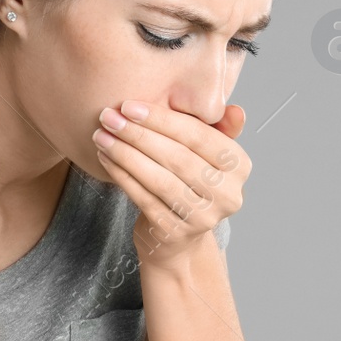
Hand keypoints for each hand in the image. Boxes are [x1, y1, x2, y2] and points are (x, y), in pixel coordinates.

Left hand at [92, 99, 248, 270]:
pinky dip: (121, 175)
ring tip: (101, 136)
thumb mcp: (206, 150)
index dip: (162, 119)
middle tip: (108, 118)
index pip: (199, 136)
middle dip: (138, 135)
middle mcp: (227, 194)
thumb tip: (235, 109)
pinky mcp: (174, 232)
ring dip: (125, 154)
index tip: (129, 106)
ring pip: (158, 179)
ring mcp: (203, 217)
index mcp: (239, 166)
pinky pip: (143, 198)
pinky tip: (105, 158)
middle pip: (178, 158)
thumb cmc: (190, 178)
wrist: (179, 234)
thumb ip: (216, 126)